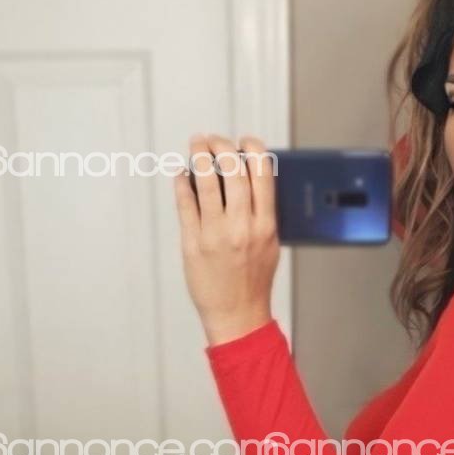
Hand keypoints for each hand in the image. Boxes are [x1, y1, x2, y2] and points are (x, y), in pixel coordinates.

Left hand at [173, 133, 278, 345]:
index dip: (252, 148)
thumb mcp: (270, 244)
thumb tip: (251, 179)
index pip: (262, 174)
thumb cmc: (253, 281)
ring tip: (196, 145)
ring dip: (199, 156)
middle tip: (213, 139)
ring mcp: (215, 234)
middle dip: (221, 145)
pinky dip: (183, 183)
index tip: (244, 141)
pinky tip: (183, 175)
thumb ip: (261, 212)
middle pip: (233, 170)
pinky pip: (186, 203)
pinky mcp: (193, 242)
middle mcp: (242, 226)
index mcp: (265, 225)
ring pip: (206, 181)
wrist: (238, 314)